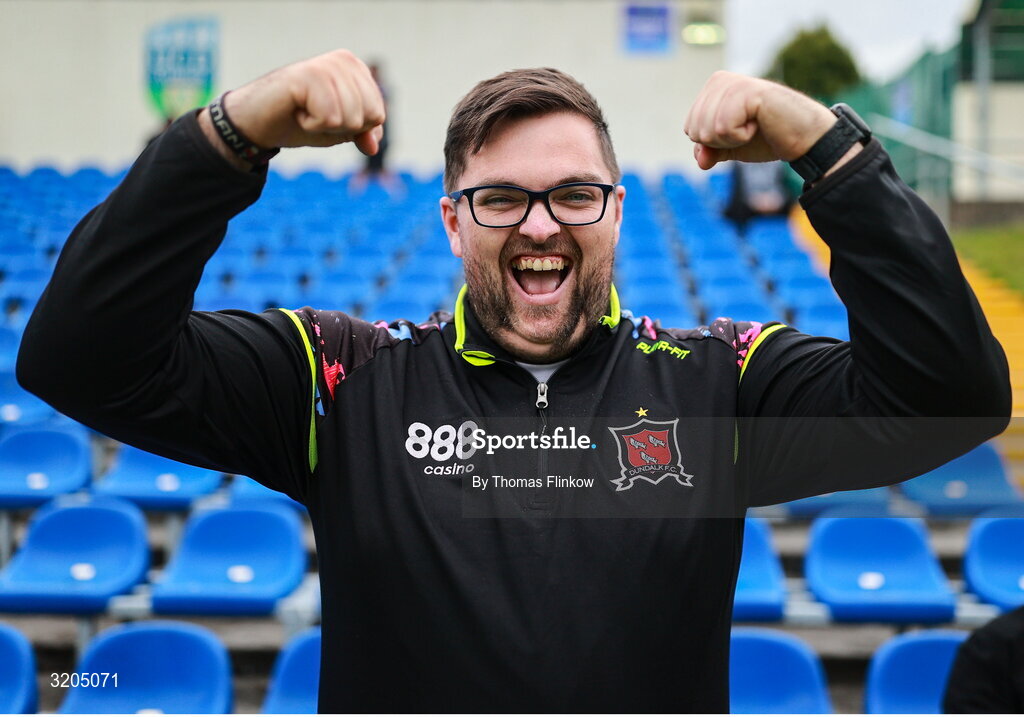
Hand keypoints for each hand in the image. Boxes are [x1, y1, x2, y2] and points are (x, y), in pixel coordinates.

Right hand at [199, 49, 384, 165]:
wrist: (258, 123)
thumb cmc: (299, 122)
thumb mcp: (340, 131)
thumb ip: (363, 133)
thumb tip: (373, 147)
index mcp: (356, 69)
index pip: (378, 115)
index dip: (354, 128)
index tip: (328, 117)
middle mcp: (344, 60)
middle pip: (369, 117)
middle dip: (342, 128)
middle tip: (315, 114)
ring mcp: (327, 65)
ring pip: (351, 119)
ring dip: (325, 126)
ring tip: (305, 111)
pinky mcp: (309, 75)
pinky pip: (329, 118)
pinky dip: (311, 125)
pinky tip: (296, 110)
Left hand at [683, 71, 837, 170]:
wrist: (803, 137)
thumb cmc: (767, 138)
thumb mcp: (730, 147)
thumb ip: (710, 151)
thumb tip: (700, 161)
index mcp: (712, 88)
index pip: (690, 128)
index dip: (714, 142)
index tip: (739, 131)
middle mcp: (719, 81)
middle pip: (695, 130)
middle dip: (721, 142)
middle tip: (748, 130)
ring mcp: (732, 84)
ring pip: (707, 131)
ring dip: (732, 140)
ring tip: (754, 125)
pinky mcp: (746, 92)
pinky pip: (724, 128)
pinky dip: (741, 136)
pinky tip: (759, 123)